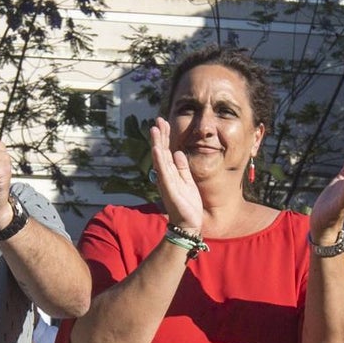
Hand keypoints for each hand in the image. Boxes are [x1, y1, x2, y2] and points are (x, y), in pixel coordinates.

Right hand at [150, 117, 203, 232]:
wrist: (188, 222)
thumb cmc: (187, 204)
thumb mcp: (188, 181)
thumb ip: (182, 167)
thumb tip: (178, 152)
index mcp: (171, 172)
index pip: (167, 151)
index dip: (166, 137)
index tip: (165, 123)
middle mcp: (165, 174)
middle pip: (162, 151)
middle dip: (161, 135)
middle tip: (158, 119)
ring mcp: (165, 180)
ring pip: (160, 158)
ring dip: (158, 143)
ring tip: (155, 129)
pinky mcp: (168, 187)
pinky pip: (163, 171)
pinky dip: (159, 159)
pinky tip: (158, 148)